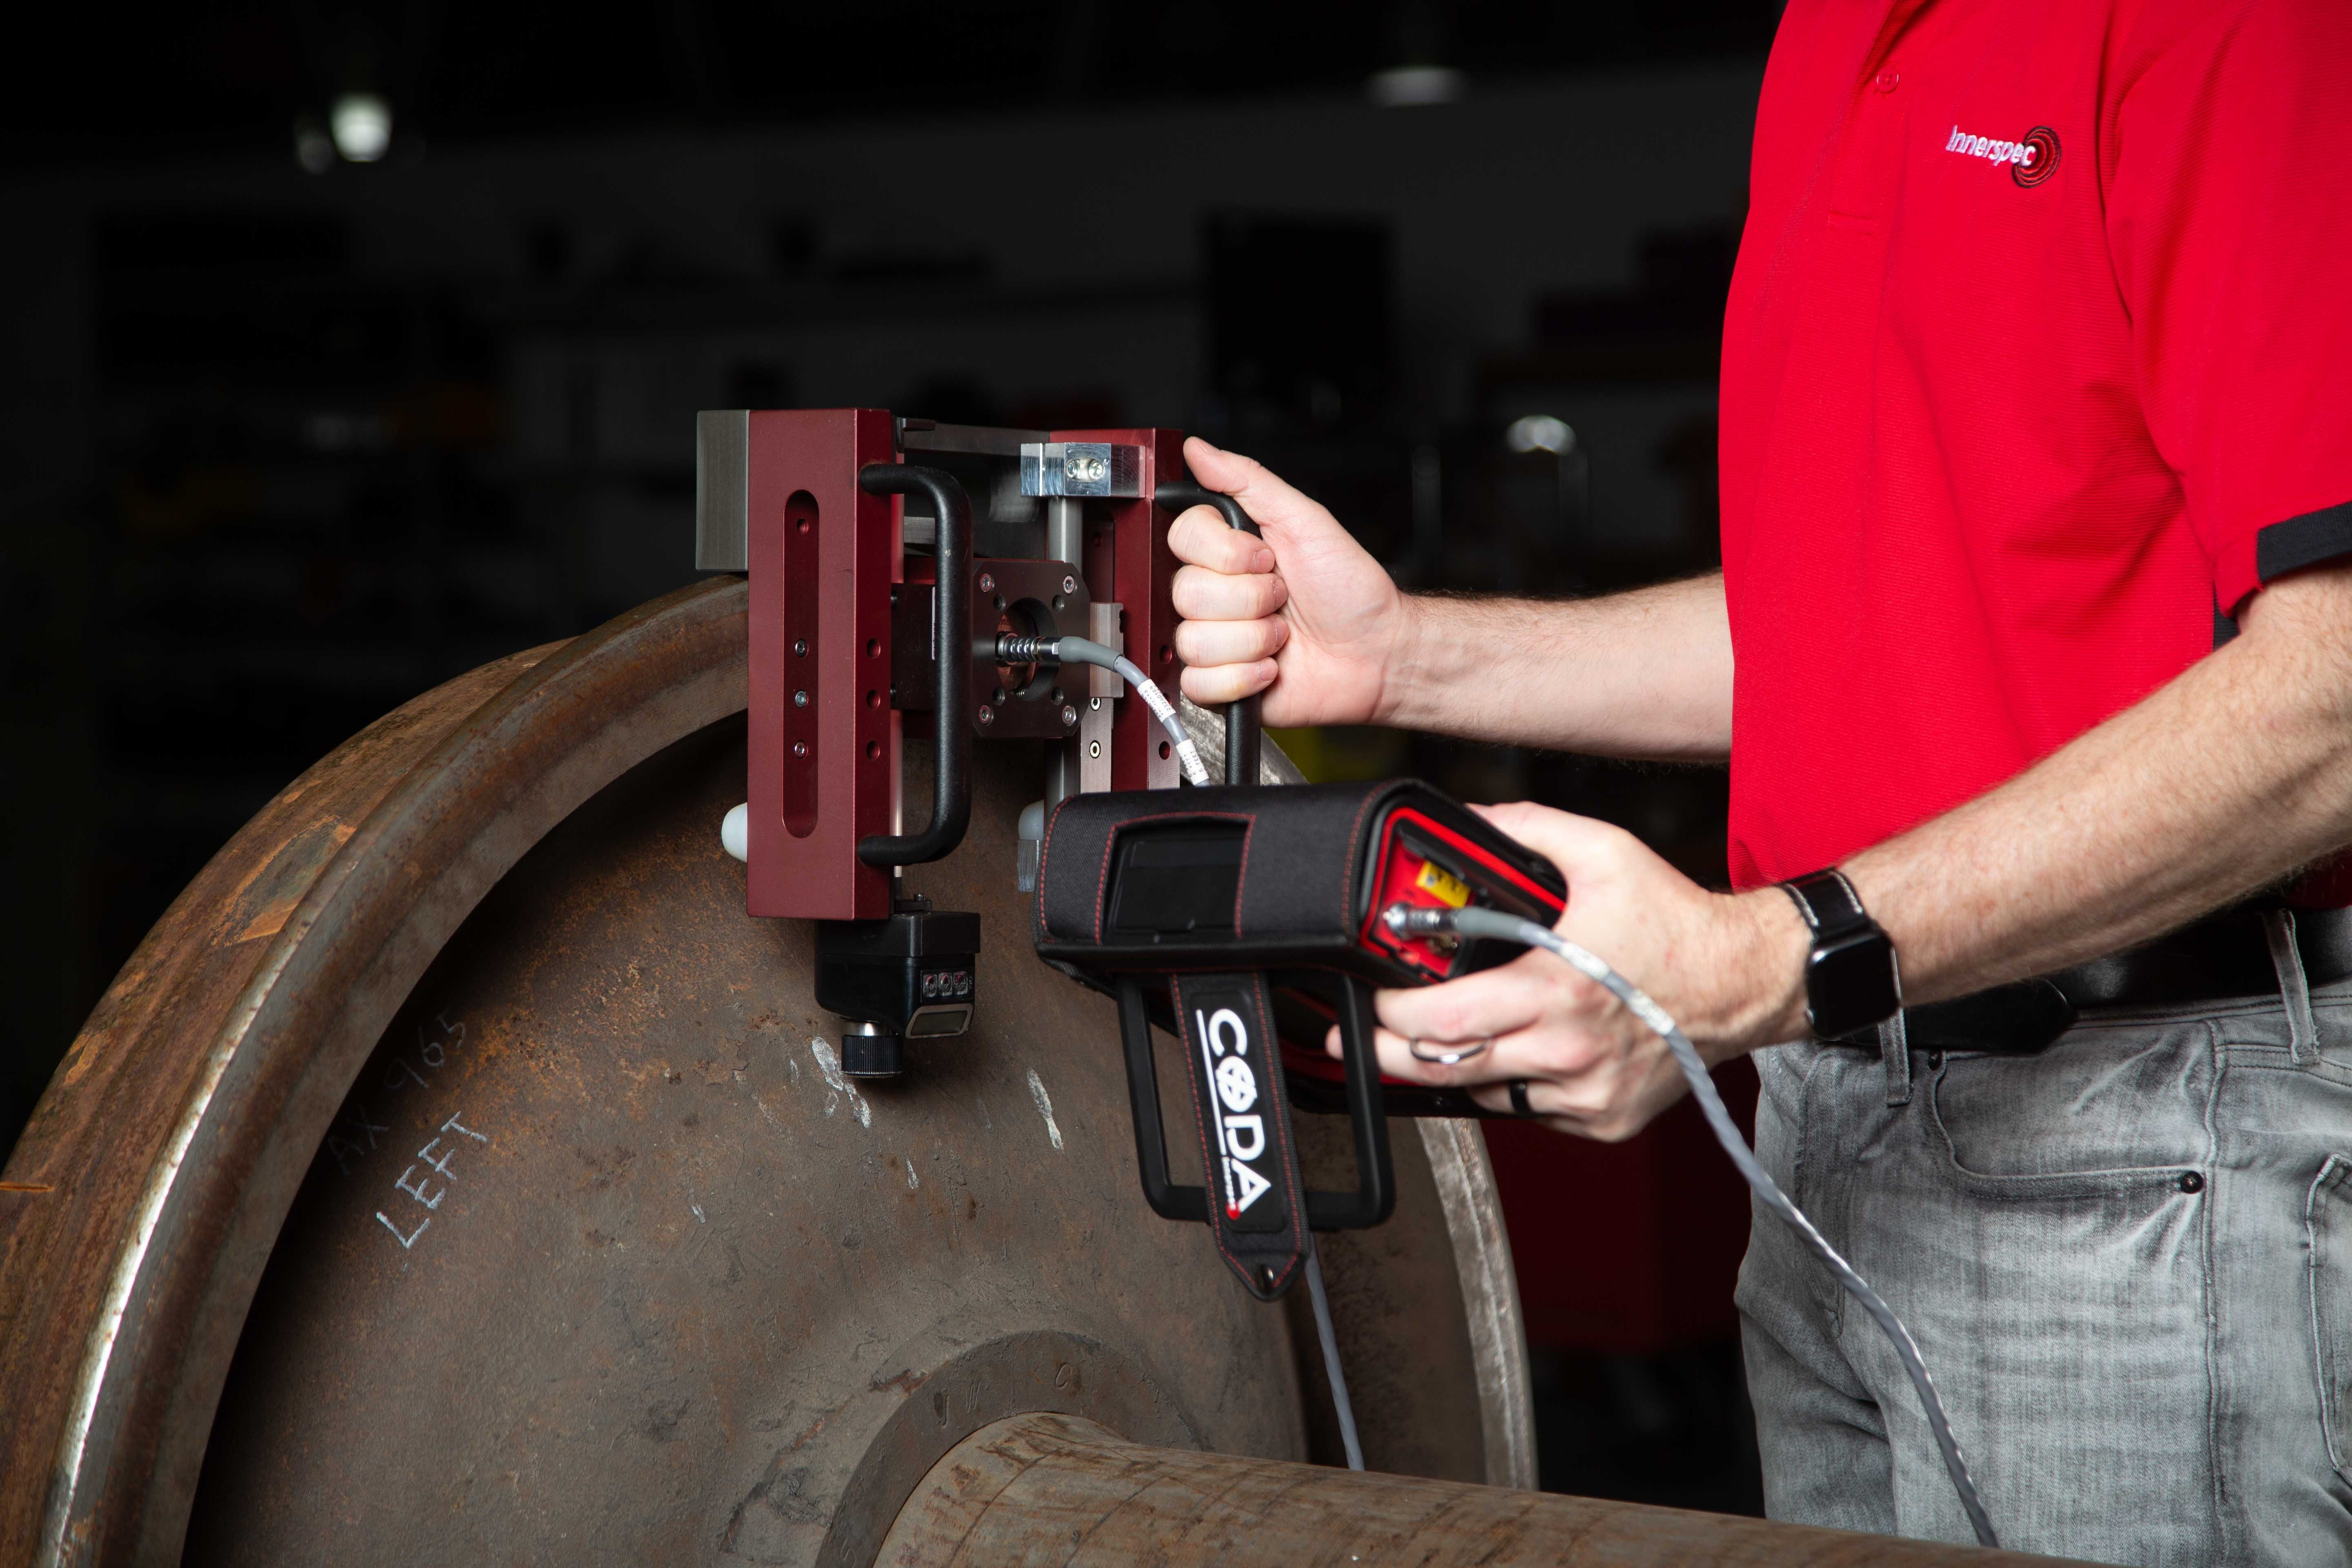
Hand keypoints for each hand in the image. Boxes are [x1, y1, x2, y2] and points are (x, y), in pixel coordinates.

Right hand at [1166, 436, 1412, 726]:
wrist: (1378, 652)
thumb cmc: (1351, 589)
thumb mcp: (1305, 519)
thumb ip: (1248, 480)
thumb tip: (1198, 449)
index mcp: (1227, 552)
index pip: (1182, 537)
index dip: (1225, 552)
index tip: (1266, 557)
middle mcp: (1215, 594)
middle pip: (1185, 591)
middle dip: (1249, 598)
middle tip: (1284, 598)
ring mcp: (1216, 640)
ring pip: (1192, 639)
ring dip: (1252, 639)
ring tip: (1283, 636)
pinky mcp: (1221, 683)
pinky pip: (1197, 682)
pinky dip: (1242, 678)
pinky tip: (1271, 668)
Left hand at [1332, 803, 1810, 1141]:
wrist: (1744, 982)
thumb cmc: (1676, 923)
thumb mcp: (1604, 852)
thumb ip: (1529, 829)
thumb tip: (1471, 820)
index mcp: (1558, 988)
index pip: (1444, 1022)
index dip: (1392, 1016)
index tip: (1377, 998)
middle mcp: (1568, 1049)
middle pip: (1446, 1070)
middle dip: (1389, 1056)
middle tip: (1362, 1039)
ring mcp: (1585, 1092)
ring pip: (1484, 1093)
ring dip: (1456, 1066)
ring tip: (1444, 1035)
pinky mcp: (1601, 1118)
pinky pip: (1529, 1109)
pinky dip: (1513, 1082)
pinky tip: (1522, 1048)